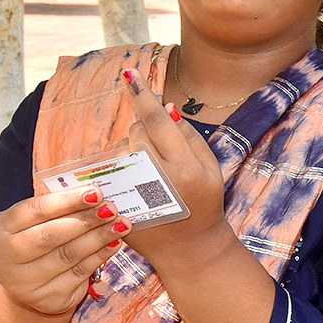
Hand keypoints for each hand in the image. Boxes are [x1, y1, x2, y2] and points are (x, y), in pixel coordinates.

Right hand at [0, 187, 131, 317]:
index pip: (35, 211)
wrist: (28, 283)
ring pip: (68, 255)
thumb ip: (57, 208)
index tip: (95, 193)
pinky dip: (100, 256)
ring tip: (120, 224)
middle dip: (85, 220)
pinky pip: (79, 273)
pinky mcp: (46, 299)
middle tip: (111, 209)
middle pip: (50, 236)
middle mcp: (4, 258)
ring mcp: (24, 282)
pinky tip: (115, 243)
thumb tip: (95, 194)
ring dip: (98, 238)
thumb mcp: (35, 222)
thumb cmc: (35, 239)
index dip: (67, 201)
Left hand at [118, 69, 230, 273]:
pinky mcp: (119, 205)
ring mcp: (134, 194)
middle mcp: (157, 179)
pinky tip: (137, 183)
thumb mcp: (210, 168)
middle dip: (143, 130)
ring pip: (122, 149)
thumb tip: (166, 107)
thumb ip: (189, 136)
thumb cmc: (204, 204)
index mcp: (184, 167)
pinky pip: (112, 170)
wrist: (189, 249)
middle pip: (136, 133)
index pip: (157, 122)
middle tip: (160, 150)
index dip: (142, 96)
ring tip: (151, 172)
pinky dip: (122, 168)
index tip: (129, 74)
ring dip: (133, 150)